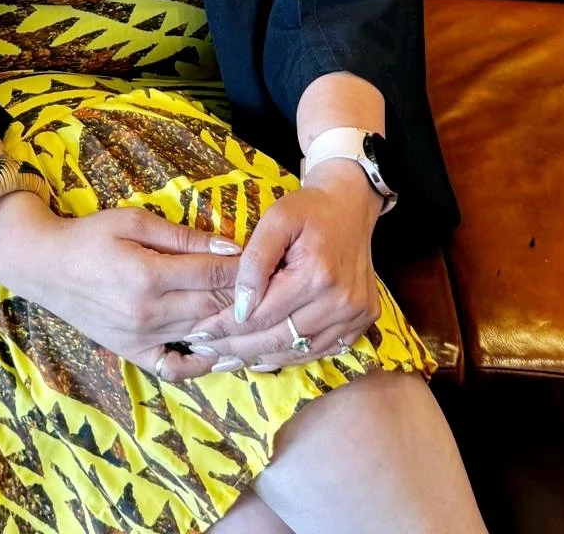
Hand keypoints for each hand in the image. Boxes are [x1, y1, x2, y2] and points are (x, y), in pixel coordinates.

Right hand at [0, 192, 244, 374]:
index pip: (211, 274)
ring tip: (262, 319)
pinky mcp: (132, 353)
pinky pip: (175, 368)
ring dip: (233, 330)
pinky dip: (202, 364)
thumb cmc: (91, 235)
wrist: (46, 266)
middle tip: (275, 289)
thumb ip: (182, 236)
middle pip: (212, 309)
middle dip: (246, 299)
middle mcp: (147, 312)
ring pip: (201, 338)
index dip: (244, 267)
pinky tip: (223, 352)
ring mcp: (140, 338)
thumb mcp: (134, 220)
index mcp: (148, 275)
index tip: (268, 260)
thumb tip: (228, 244)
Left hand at [153, 162, 382, 380]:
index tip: (200, 332)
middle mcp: (342, 302)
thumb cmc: (309, 209)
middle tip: (206, 349)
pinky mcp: (363, 321)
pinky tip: (263, 356)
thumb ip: (255, 262)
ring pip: (300, 351)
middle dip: (239, 347)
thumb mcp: (276, 219)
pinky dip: (291, 355)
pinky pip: (321, 349)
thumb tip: (240, 309)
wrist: (350, 206)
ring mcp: (356, 315)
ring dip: (261, 357)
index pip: (264, 314)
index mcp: (319, 275)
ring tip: (227, 358)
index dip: (228, 326)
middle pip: (280, 339)